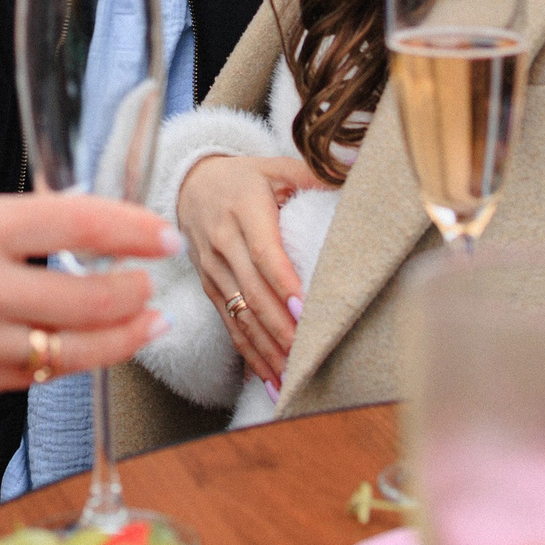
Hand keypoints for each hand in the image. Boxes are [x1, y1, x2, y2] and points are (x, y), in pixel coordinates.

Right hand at [0, 192, 171, 400]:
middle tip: (151, 279)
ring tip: (145, 322)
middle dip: (136, 290)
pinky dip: (71, 362)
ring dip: (123, 336)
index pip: (76, 225)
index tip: (158, 232)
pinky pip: (38, 377)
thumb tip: (61, 220)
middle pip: (92, 298)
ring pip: (77, 350)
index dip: (130, 229)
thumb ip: (0, 218)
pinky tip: (86, 350)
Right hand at [174, 154, 316, 384]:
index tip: (303, 308)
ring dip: (265, 348)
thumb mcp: (274, 166)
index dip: (282, 281)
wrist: (189, 183)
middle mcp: (223, 241)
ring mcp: (212, 268)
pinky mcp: (208, 287)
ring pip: (238, 313)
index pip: (263, 251)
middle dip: (278, 325)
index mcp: (242, 209)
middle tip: (305, 353)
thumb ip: (312, 174)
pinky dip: (249, 354)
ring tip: (290, 376)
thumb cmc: (243, 177)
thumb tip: (355, 172)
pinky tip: (269, 378)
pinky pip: (229, 324)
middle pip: (251, 290)